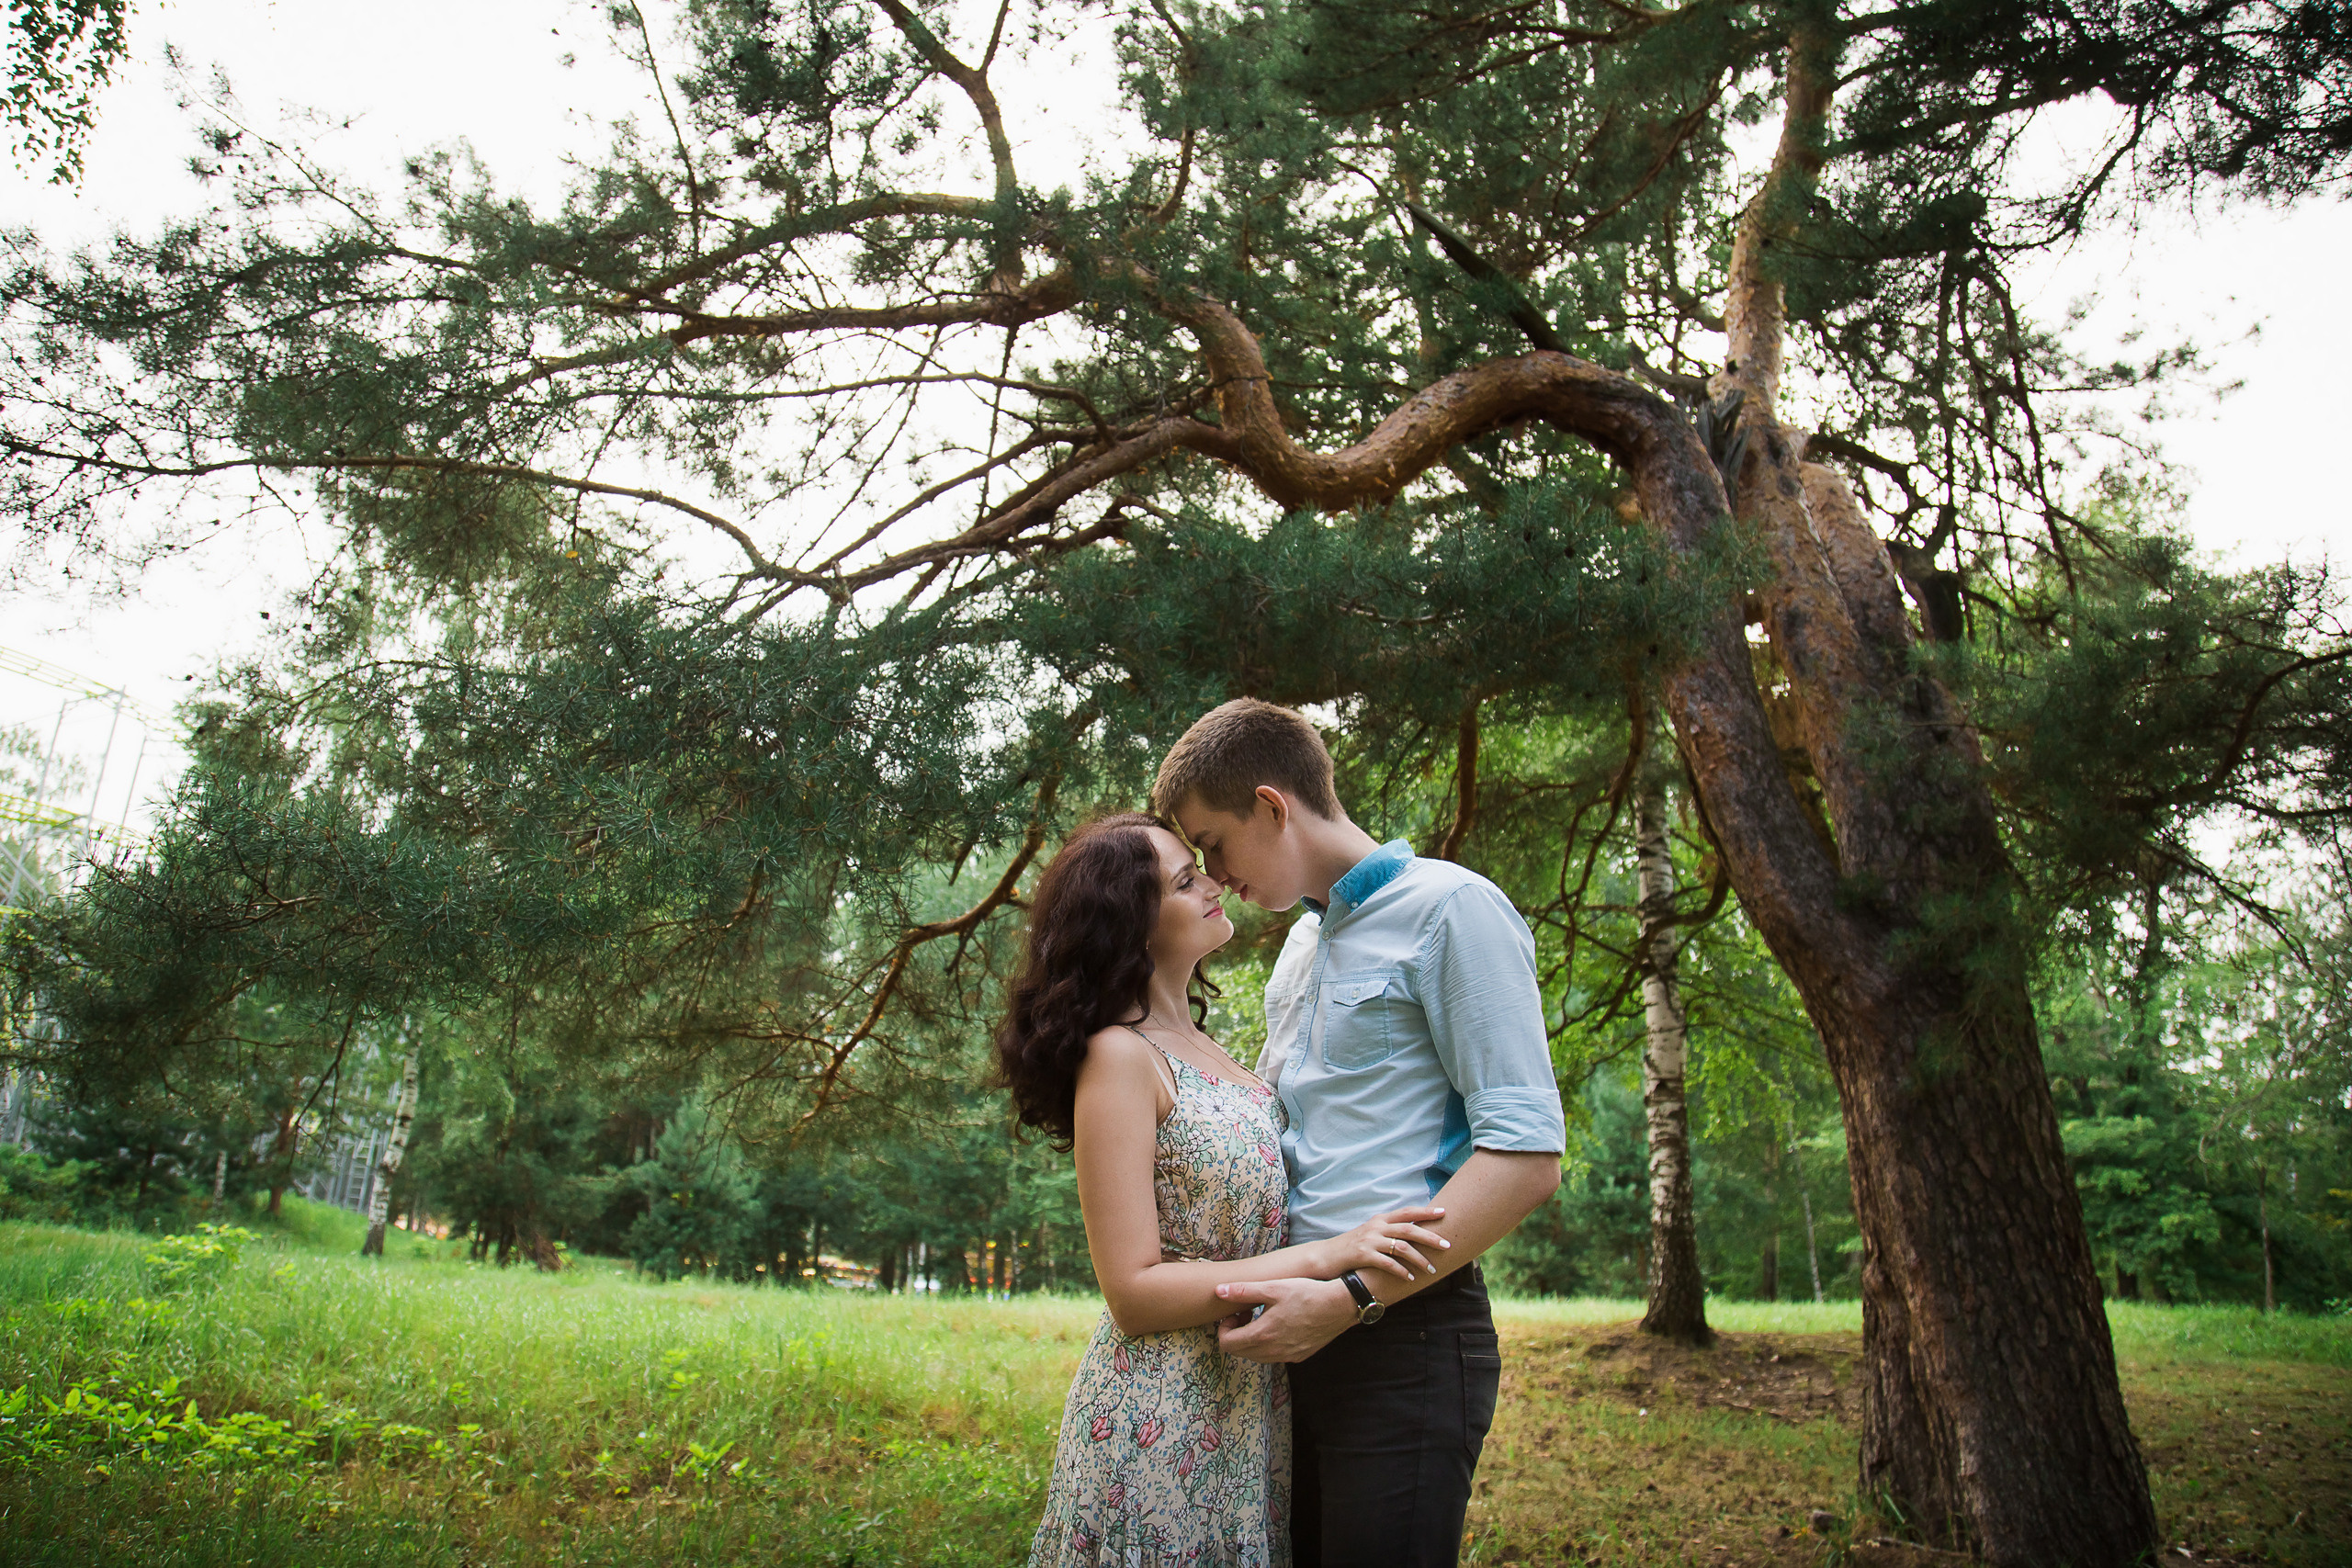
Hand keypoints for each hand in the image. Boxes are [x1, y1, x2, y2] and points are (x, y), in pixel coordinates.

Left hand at [1212, 1277, 1357, 1362]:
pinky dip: (1268, 1344)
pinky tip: (1279, 1324)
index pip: (1227, 1344)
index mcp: (1262, 1335)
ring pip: (1256, 1356)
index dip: (1224, 1328)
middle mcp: (1273, 1352)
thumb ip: (1243, 1291)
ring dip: (1251, 1339)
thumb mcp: (1273, 1288)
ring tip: (1262, 1317)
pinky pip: (1274, 1356)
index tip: (1235, 1313)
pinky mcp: (1299, 1356)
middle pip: (1239, 1352)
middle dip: (1236, 1334)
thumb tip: (1219, 1291)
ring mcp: (1287, 1356)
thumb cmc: (1306, 1293)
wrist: (1339, 1305)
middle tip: (1246, 1313)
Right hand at [1315, 1205, 1447, 1281]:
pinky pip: (1387, 1263)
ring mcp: (1369, 1240)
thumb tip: (1413, 1233)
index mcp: (1380, 1219)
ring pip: (1401, 1247)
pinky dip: (1401, 1271)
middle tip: (1447, 1245)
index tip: (1444, 1212)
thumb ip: (1388, 1231)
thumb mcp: (1370, 1234)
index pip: (1407, 1212)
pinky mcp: (1362, 1255)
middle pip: (1409, 1228)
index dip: (1426, 1211)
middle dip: (1430, 1237)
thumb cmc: (1351, 1247)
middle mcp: (1376, 1227)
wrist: (1325, 1256)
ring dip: (1419, 1259)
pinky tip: (1410, 1278)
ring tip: (1431, 1269)